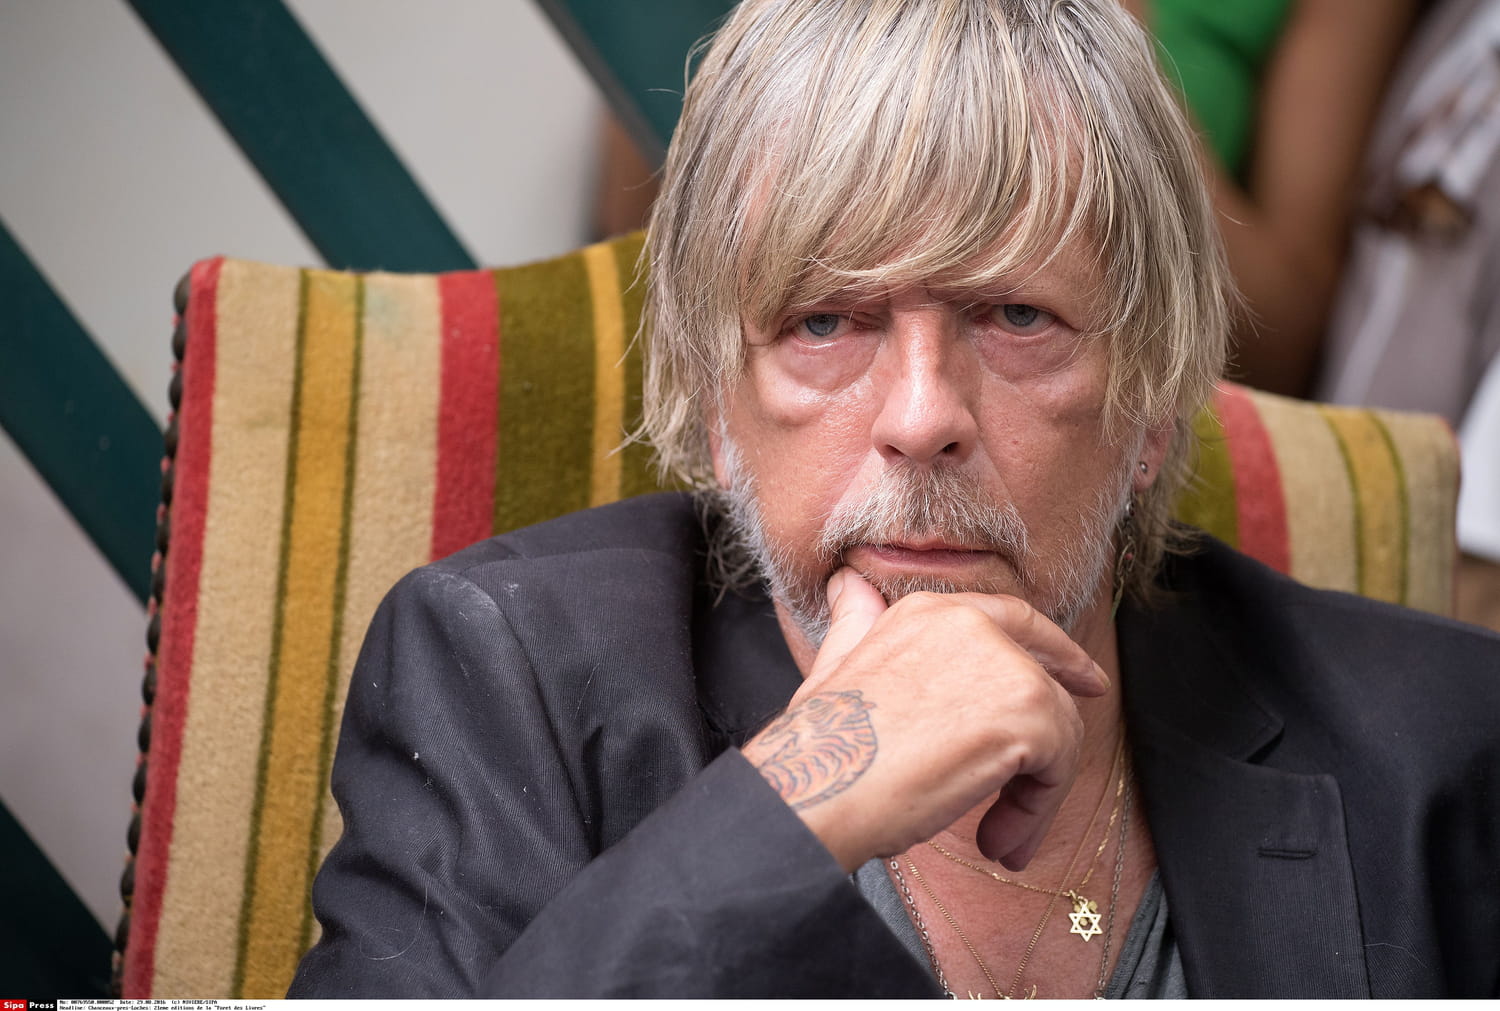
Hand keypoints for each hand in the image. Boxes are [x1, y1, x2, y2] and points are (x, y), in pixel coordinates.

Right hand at [742, 568, 1108, 871]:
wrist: (819, 785)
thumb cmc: (825, 744)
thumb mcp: (838, 665)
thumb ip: (856, 622)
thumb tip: (847, 584)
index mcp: (929, 611)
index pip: (1013, 619)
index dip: (1056, 650)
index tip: (1086, 680)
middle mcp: (971, 622)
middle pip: (1043, 682)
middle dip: (1057, 736)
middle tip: (1053, 781)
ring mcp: (1005, 664)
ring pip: (1057, 732)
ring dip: (1033, 795)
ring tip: (997, 838)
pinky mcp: (1029, 712)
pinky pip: (1058, 769)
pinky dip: (1035, 813)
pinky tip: (997, 840)